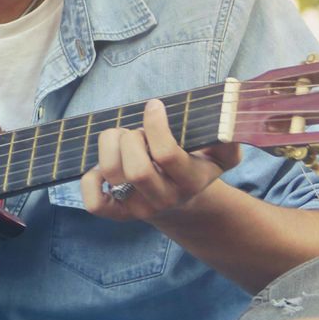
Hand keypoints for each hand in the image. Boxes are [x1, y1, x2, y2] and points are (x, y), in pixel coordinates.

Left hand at [81, 99, 241, 223]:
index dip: (155, 125)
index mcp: (191, 181)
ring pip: (112, 175)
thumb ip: (227, 138)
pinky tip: (103, 166)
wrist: (184, 205)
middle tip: (136, 130)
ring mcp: (139, 209)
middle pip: (137, 170)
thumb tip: (227, 117)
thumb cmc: (196, 165)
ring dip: (109, 146)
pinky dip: (91, 179)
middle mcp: (164, 199)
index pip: (166, 155)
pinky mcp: (118, 214)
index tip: (154, 105)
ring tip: (121, 140)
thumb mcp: (220, 154)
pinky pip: (95, 203)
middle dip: (131, 139)